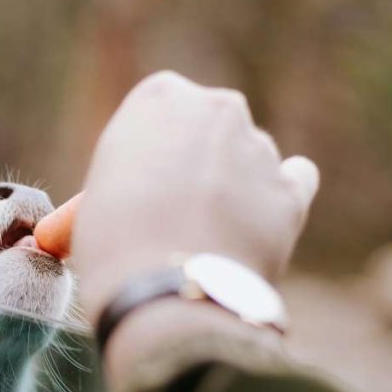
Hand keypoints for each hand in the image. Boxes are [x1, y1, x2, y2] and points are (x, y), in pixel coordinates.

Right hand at [73, 71, 319, 324]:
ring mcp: (259, 147)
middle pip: (210, 128)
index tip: (141, 184)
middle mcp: (216, 107)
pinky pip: (295, 180)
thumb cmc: (114, 247)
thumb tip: (125, 196)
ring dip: (233, 186)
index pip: (160, 113)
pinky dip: (276, 197)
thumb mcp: (96, 197)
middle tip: (174, 210)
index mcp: (159, 97)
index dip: (150, 152)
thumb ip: (125, 175)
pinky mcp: (291, 191)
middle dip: (197, 161)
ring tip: (206, 238)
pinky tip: (257, 220)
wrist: (164, 294)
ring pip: (250, 157)